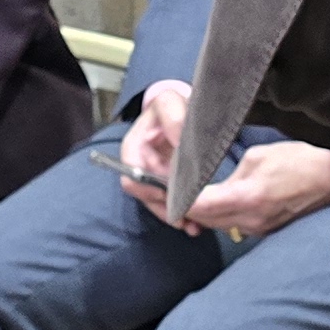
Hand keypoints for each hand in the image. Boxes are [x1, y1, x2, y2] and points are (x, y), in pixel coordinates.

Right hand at [117, 79, 195, 228]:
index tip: (166, 196)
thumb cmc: (173, 104)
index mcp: (133, 148)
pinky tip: (197, 222)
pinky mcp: (169, 183)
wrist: (184, 108)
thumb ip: (173, 117)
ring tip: (194, 226)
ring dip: (175, 216)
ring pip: (159, 204)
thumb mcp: (170, 102)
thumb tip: (177, 140)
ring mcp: (155, 176)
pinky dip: (184, 212)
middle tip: (186, 220)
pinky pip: (172, 202)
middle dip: (164, 209)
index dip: (147, 189)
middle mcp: (141, 166)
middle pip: (146, 196)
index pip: (131, 176)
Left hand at [184, 140, 329, 242]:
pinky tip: (215, 203)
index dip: (179, 200)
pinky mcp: (267, 230)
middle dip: (186, 207)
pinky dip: (220, 216)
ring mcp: (260, 228)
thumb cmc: (300, 159)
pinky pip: (234, 225)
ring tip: (189, 196)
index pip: (200, 205)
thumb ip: (230, 172)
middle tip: (171, 191)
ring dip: (203, 213)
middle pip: (205, 219)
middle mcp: (251, 219)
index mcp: (247, 197)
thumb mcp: (258, 156)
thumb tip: (213, 180)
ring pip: (218, 224)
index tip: (165, 191)